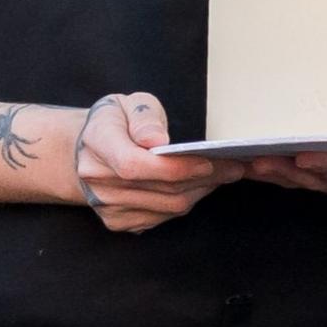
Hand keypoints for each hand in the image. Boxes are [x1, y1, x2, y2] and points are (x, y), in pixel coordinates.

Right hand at [71, 92, 242, 232]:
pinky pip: (164, 216)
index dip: (174, 168)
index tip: (208, 162)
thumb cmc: (115, 122)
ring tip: (228, 173)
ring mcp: (108, 207)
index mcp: (98, 145)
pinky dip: (189, 200)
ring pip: (168, 207)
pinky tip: (203, 185)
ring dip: (202, 191)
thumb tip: (156, 140)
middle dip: (205, 178)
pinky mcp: (120, 222)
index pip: (135, 165)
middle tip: (238, 165)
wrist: (88, 152)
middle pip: (160, 189)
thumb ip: (143, 117)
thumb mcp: (128, 104)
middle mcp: (98, 182)